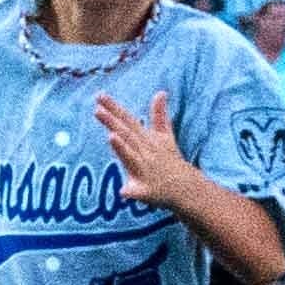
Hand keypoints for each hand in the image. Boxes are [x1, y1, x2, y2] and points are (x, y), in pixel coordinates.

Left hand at [93, 88, 202, 207]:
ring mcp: (146, 171)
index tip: (100, 96)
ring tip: (111, 137)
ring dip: (123, 149)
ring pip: (132, 159)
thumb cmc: (169, 162)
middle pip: (127, 136)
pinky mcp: (147, 191)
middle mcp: (145, 152)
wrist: (187, 189)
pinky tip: (122, 192)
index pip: (128, 121)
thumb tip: (161, 92)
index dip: (114, 108)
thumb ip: (159, 116)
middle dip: (113, 123)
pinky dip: (131, 191)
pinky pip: (138, 192)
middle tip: (98, 110)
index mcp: (146, 140)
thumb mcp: (165, 137)